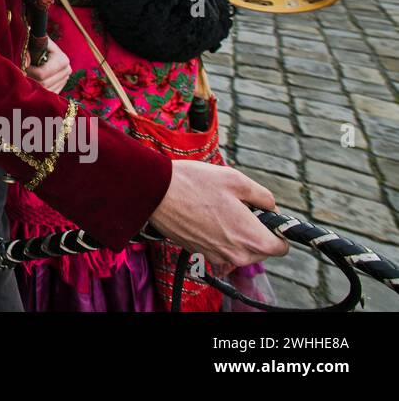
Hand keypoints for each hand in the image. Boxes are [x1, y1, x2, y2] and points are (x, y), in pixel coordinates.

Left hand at [26, 39, 71, 92]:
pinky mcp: (61, 87)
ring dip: (34, 85)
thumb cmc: (35, 43)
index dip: (28, 72)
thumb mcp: (31, 43)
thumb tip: (25, 64)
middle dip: (30, 79)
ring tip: (27, 74)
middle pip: (44, 85)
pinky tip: (33, 81)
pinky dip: (38, 91)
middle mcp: (67, 71)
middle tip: (22, 72)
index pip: (41, 74)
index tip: (21, 66)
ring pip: (46, 92)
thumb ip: (26, 52)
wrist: (41, 46)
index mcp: (62, 60)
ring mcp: (65, 80)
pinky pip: (48, 95)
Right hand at [150, 161, 288, 271]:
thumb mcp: (237, 180)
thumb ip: (263, 197)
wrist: (156, 193)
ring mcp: (217, 257)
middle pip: (261, 249)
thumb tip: (271, 208)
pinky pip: (220, 248)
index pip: (281, 247)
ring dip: (235, 233)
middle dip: (255, 230)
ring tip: (217, 208)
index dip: (276, 228)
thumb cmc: (195, 184)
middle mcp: (237, 255)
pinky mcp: (200, 254)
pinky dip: (217, 235)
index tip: (262, 213)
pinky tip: (204, 215)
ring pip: (239, 249)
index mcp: (252, 238)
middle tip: (237, 206)